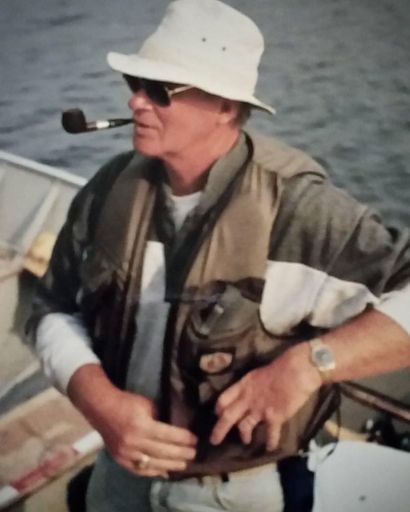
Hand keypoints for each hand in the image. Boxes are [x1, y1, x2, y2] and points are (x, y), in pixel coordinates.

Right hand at [68, 365, 196, 477]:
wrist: (101, 408)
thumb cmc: (127, 402)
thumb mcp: (148, 405)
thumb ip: (161, 418)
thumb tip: (177, 428)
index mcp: (142, 426)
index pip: (168, 435)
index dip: (183, 439)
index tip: (195, 440)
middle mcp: (134, 442)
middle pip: (163, 452)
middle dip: (181, 454)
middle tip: (194, 454)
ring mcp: (126, 454)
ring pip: (153, 464)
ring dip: (171, 465)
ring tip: (184, 464)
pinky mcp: (120, 460)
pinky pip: (140, 470)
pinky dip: (154, 471)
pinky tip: (165, 471)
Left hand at [210, 344, 320, 450]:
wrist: (296, 371)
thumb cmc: (280, 368)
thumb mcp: (258, 374)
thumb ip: (251, 386)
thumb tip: (248, 393)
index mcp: (243, 386)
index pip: (223, 399)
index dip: (218, 409)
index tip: (218, 414)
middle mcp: (248, 399)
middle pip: (228, 416)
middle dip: (219, 430)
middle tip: (214, 441)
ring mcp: (260, 409)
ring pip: (244, 427)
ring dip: (244, 436)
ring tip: (246, 441)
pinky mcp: (275, 417)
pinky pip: (270, 434)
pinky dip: (270, 442)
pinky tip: (270, 448)